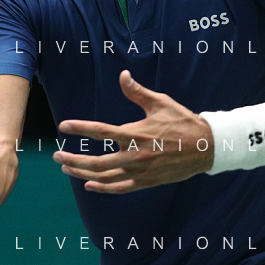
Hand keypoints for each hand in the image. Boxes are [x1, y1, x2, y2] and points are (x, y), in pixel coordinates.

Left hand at [53, 70, 212, 192]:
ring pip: (106, 177)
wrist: (208, 147)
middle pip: (97, 162)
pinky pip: (121, 189)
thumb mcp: (160, 102)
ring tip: (67, 168)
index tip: (62, 126)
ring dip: (83, 174)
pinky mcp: (148, 181)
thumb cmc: (182, 121)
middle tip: (56, 156)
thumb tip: (123, 75)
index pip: (101, 131)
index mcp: (137, 133)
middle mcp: (137, 155)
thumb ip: (137, 92)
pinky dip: (103, 189)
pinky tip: (89, 186)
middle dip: (74, 159)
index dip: (80, 128)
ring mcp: (142, 171)